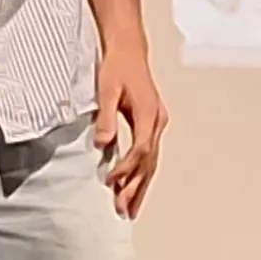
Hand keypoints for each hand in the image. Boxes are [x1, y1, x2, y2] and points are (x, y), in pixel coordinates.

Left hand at [94, 47, 169, 216]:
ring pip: (151, 162)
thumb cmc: (117, 66)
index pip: (140, 149)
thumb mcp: (106, 90)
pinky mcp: (152, 124)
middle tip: (123, 210)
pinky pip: (149, 154)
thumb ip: (105, 118)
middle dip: (136, 187)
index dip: (126, 168)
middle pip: (149, 162)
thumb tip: (102, 143)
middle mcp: (157, 121)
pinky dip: (141, 173)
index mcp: (149, 113)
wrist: (128, 49)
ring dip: (140, 186)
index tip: (110, 181)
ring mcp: (157, 123)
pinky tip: (133, 186)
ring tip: (129, 208)